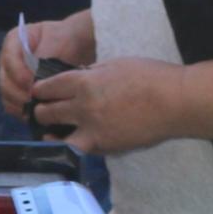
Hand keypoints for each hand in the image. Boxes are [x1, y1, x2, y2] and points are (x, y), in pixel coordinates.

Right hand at [0, 11, 97, 117]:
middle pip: (4, 79)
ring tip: (31, 110)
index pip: (8, 58)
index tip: (29, 82)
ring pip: (6, 94)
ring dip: (17, 103)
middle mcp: (9, 60)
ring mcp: (12, 77)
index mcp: (14, 41)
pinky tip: (32, 115)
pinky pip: (13, 105)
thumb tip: (34, 78)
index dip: (17, 72)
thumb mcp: (56, 41)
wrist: (76, 46)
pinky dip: (20, 111)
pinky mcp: (19, 92)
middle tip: (30, 100)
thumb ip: (43, 56)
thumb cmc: (66, 39)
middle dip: (15, 92)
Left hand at [27, 53, 184, 156]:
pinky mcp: (105, 146)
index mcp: (84, 81)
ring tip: (50, 133)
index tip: (38, 92)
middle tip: (42, 112)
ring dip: (50, 134)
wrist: (174, 101)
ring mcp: (92, 129)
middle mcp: (82, 106)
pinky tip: (73, 144)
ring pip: (57, 137)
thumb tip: (80, 77)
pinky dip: (73, 147)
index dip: (40, 90)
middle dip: (41, 111)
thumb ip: (93, 72)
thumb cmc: (150, 76)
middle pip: (48, 112)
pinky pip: (79, 149)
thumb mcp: (116, 63)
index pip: (49, 87)